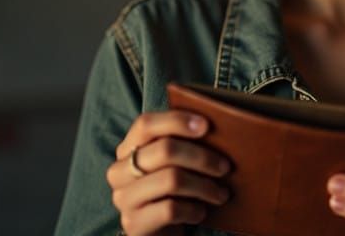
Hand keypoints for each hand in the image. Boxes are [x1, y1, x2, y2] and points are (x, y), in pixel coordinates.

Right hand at [105, 110, 231, 235]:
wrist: (159, 235)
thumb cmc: (172, 194)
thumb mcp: (174, 167)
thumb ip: (181, 146)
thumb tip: (212, 129)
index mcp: (127, 150)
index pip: (145, 124)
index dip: (176, 121)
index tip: (206, 126)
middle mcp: (119, 172)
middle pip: (165, 150)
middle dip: (202, 157)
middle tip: (225, 167)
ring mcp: (123, 199)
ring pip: (172, 179)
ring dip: (204, 186)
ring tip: (221, 194)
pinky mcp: (133, 224)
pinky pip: (171, 209)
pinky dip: (193, 210)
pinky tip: (201, 212)